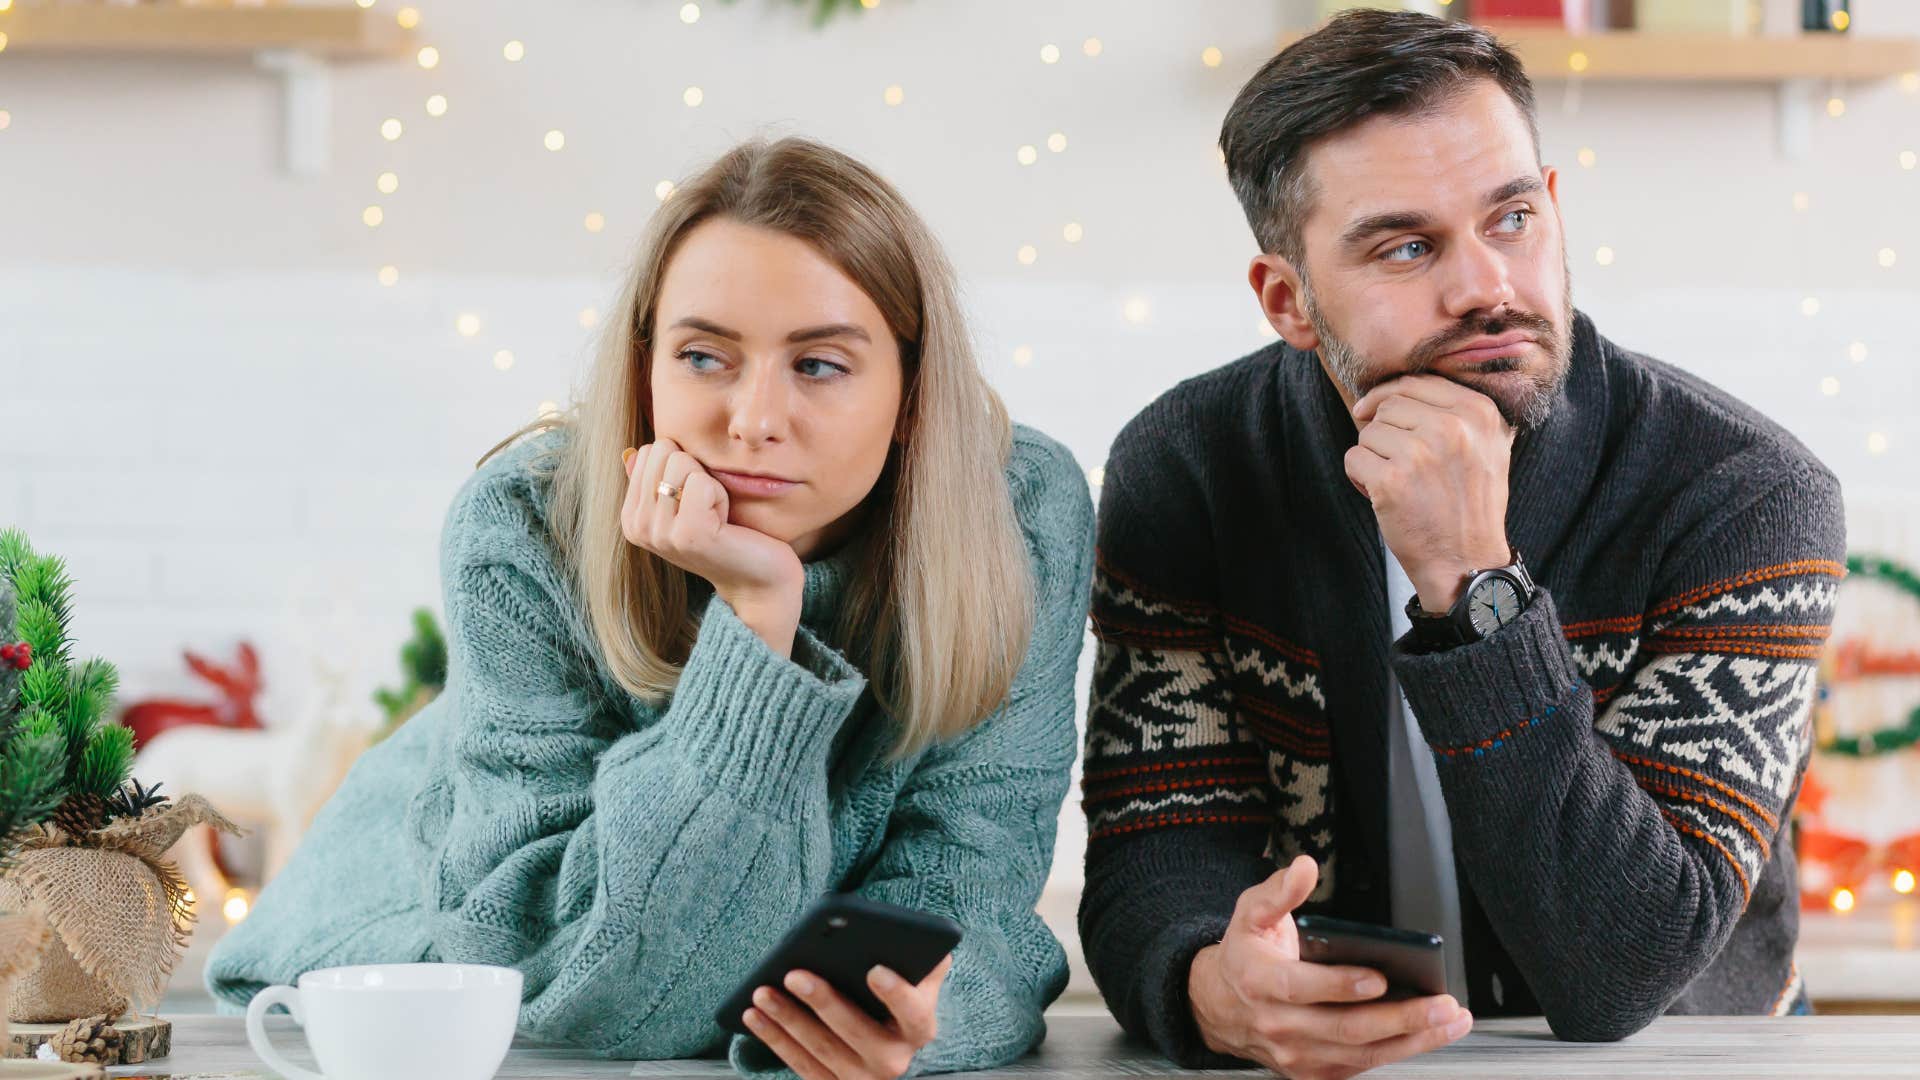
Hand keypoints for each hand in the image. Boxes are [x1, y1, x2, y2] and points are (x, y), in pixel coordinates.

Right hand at [622, 438, 804, 655]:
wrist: (757, 580)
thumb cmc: (726, 535)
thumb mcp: (684, 504)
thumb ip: (657, 478)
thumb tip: (631, 452)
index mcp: (631, 517)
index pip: (649, 452)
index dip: (683, 467)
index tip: (694, 501)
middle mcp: (638, 526)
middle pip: (664, 451)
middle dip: (695, 471)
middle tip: (707, 508)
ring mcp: (660, 532)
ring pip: (681, 461)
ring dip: (709, 484)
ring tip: (715, 516)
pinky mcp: (688, 533)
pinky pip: (702, 481)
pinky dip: (721, 495)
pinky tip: (724, 523)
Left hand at [740, 957, 951, 1079]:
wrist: (885, 1036)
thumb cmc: (896, 993)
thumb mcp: (915, 976)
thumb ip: (918, 956)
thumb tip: (905, 932)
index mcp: (919, 1027)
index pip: (914, 1012)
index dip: (896, 994)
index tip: (874, 969)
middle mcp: (894, 1060)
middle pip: (857, 1032)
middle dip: (823, 1002)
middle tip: (794, 975)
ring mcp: (862, 1078)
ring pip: (821, 1049)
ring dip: (788, 1019)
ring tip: (763, 992)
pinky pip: (800, 1063)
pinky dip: (774, 1039)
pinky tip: (754, 1015)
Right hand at [1188, 855, 1471, 1078]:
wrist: (1220, 1007)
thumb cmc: (1246, 955)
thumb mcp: (1251, 913)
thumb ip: (1279, 891)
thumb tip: (1304, 868)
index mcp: (1260, 981)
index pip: (1301, 988)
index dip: (1341, 986)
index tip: (1379, 977)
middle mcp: (1278, 1025)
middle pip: (1344, 1029)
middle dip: (1399, 1018)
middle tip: (1440, 1004)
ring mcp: (1297, 1055)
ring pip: (1361, 1053)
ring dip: (1412, 1039)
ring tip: (1449, 1020)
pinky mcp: (1312, 1072)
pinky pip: (1361, 1067)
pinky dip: (1398, 1052)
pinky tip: (1427, 1035)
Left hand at [1346, 375, 1514, 612]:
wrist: (1466, 562)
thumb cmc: (1469, 505)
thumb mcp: (1487, 446)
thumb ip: (1458, 410)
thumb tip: (1406, 383)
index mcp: (1479, 412)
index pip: (1417, 382)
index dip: (1389, 396)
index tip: (1374, 413)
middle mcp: (1453, 427)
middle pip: (1389, 405)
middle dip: (1382, 432)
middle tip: (1397, 464)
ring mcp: (1421, 453)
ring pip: (1368, 432)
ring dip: (1372, 457)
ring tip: (1398, 484)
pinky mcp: (1392, 480)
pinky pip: (1353, 458)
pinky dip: (1359, 478)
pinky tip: (1383, 497)